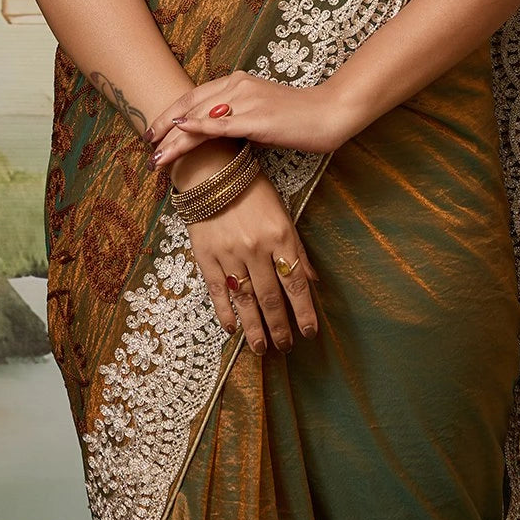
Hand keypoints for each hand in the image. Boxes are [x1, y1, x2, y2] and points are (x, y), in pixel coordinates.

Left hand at [146, 71, 347, 170]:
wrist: (328, 112)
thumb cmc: (296, 116)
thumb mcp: (259, 112)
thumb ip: (236, 118)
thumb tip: (215, 135)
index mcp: (237, 81)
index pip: (193, 96)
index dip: (169, 113)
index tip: (154, 131)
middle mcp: (238, 86)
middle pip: (190, 106)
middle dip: (164, 127)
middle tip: (146, 146)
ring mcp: (247, 101)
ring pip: (200, 119)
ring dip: (174, 140)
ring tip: (157, 157)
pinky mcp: (257, 119)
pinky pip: (222, 125)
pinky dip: (198, 129)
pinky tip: (180, 135)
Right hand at [185, 167, 319, 354]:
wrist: (212, 171)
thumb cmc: (252, 189)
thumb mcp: (283, 212)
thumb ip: (297, 248)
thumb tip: (312, 280)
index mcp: (280, 235)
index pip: (296, 283)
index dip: (303, 311)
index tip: (309, 332)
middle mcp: (257, 248)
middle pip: (271, 298)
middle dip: (280, 327)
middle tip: (285, 346)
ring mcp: (230, 254)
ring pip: (246, 300)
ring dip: (254, 328)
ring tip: (261, 349)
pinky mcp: (207, 256)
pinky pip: (218, 291)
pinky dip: (225, 312)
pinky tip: (231, 329)